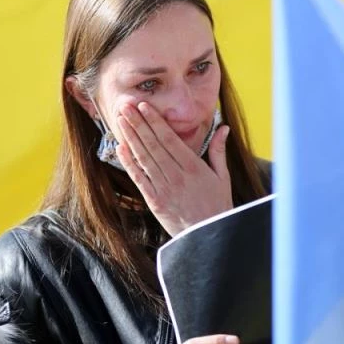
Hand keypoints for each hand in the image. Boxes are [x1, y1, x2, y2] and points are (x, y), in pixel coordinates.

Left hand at [116, 102, 232, 235]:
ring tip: (120, 120)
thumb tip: (223, 127)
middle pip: (153, 145)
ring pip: (143, 158)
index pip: (169, 139)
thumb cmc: (217, 205)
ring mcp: (164, 189)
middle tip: (125, 105)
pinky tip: (120, 147)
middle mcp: (176, 176)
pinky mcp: (154, 201)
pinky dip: (129, 162)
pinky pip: (139, 178)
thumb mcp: (223, 176)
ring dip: (130, 137)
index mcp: (194, 167)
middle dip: (137, 123)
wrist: (209, 238)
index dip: (154, 121)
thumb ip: (218, 150)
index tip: (144, 106)